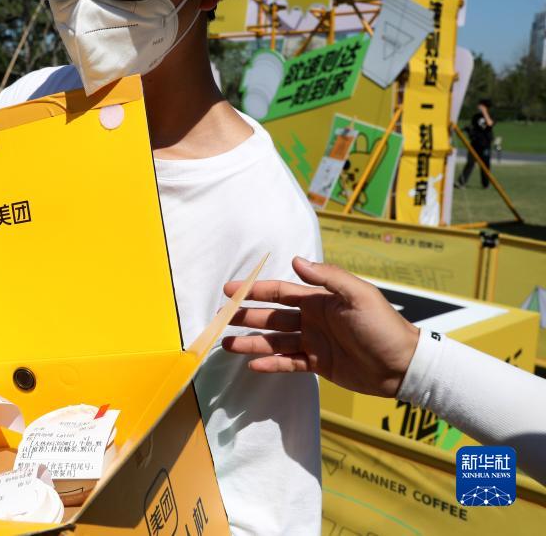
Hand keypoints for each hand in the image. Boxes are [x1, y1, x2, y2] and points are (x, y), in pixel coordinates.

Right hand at [221, 257, 419, 397]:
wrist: (403, 366)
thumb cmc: (383, 326)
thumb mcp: (359, 295)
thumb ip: (327, 277)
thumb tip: (295, 260)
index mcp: (319, 300)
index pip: (280, 292)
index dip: (255, 290)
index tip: (230, 290)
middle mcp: (312, 319)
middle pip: (271, 317)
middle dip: (246, 317)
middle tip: (221, 319)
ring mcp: (314, 343)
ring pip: (275, 342)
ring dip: (252, 342)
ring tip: (228, 346)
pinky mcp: (318, 365)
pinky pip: (288, 363)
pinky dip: (271, 364)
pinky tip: (253, 366)